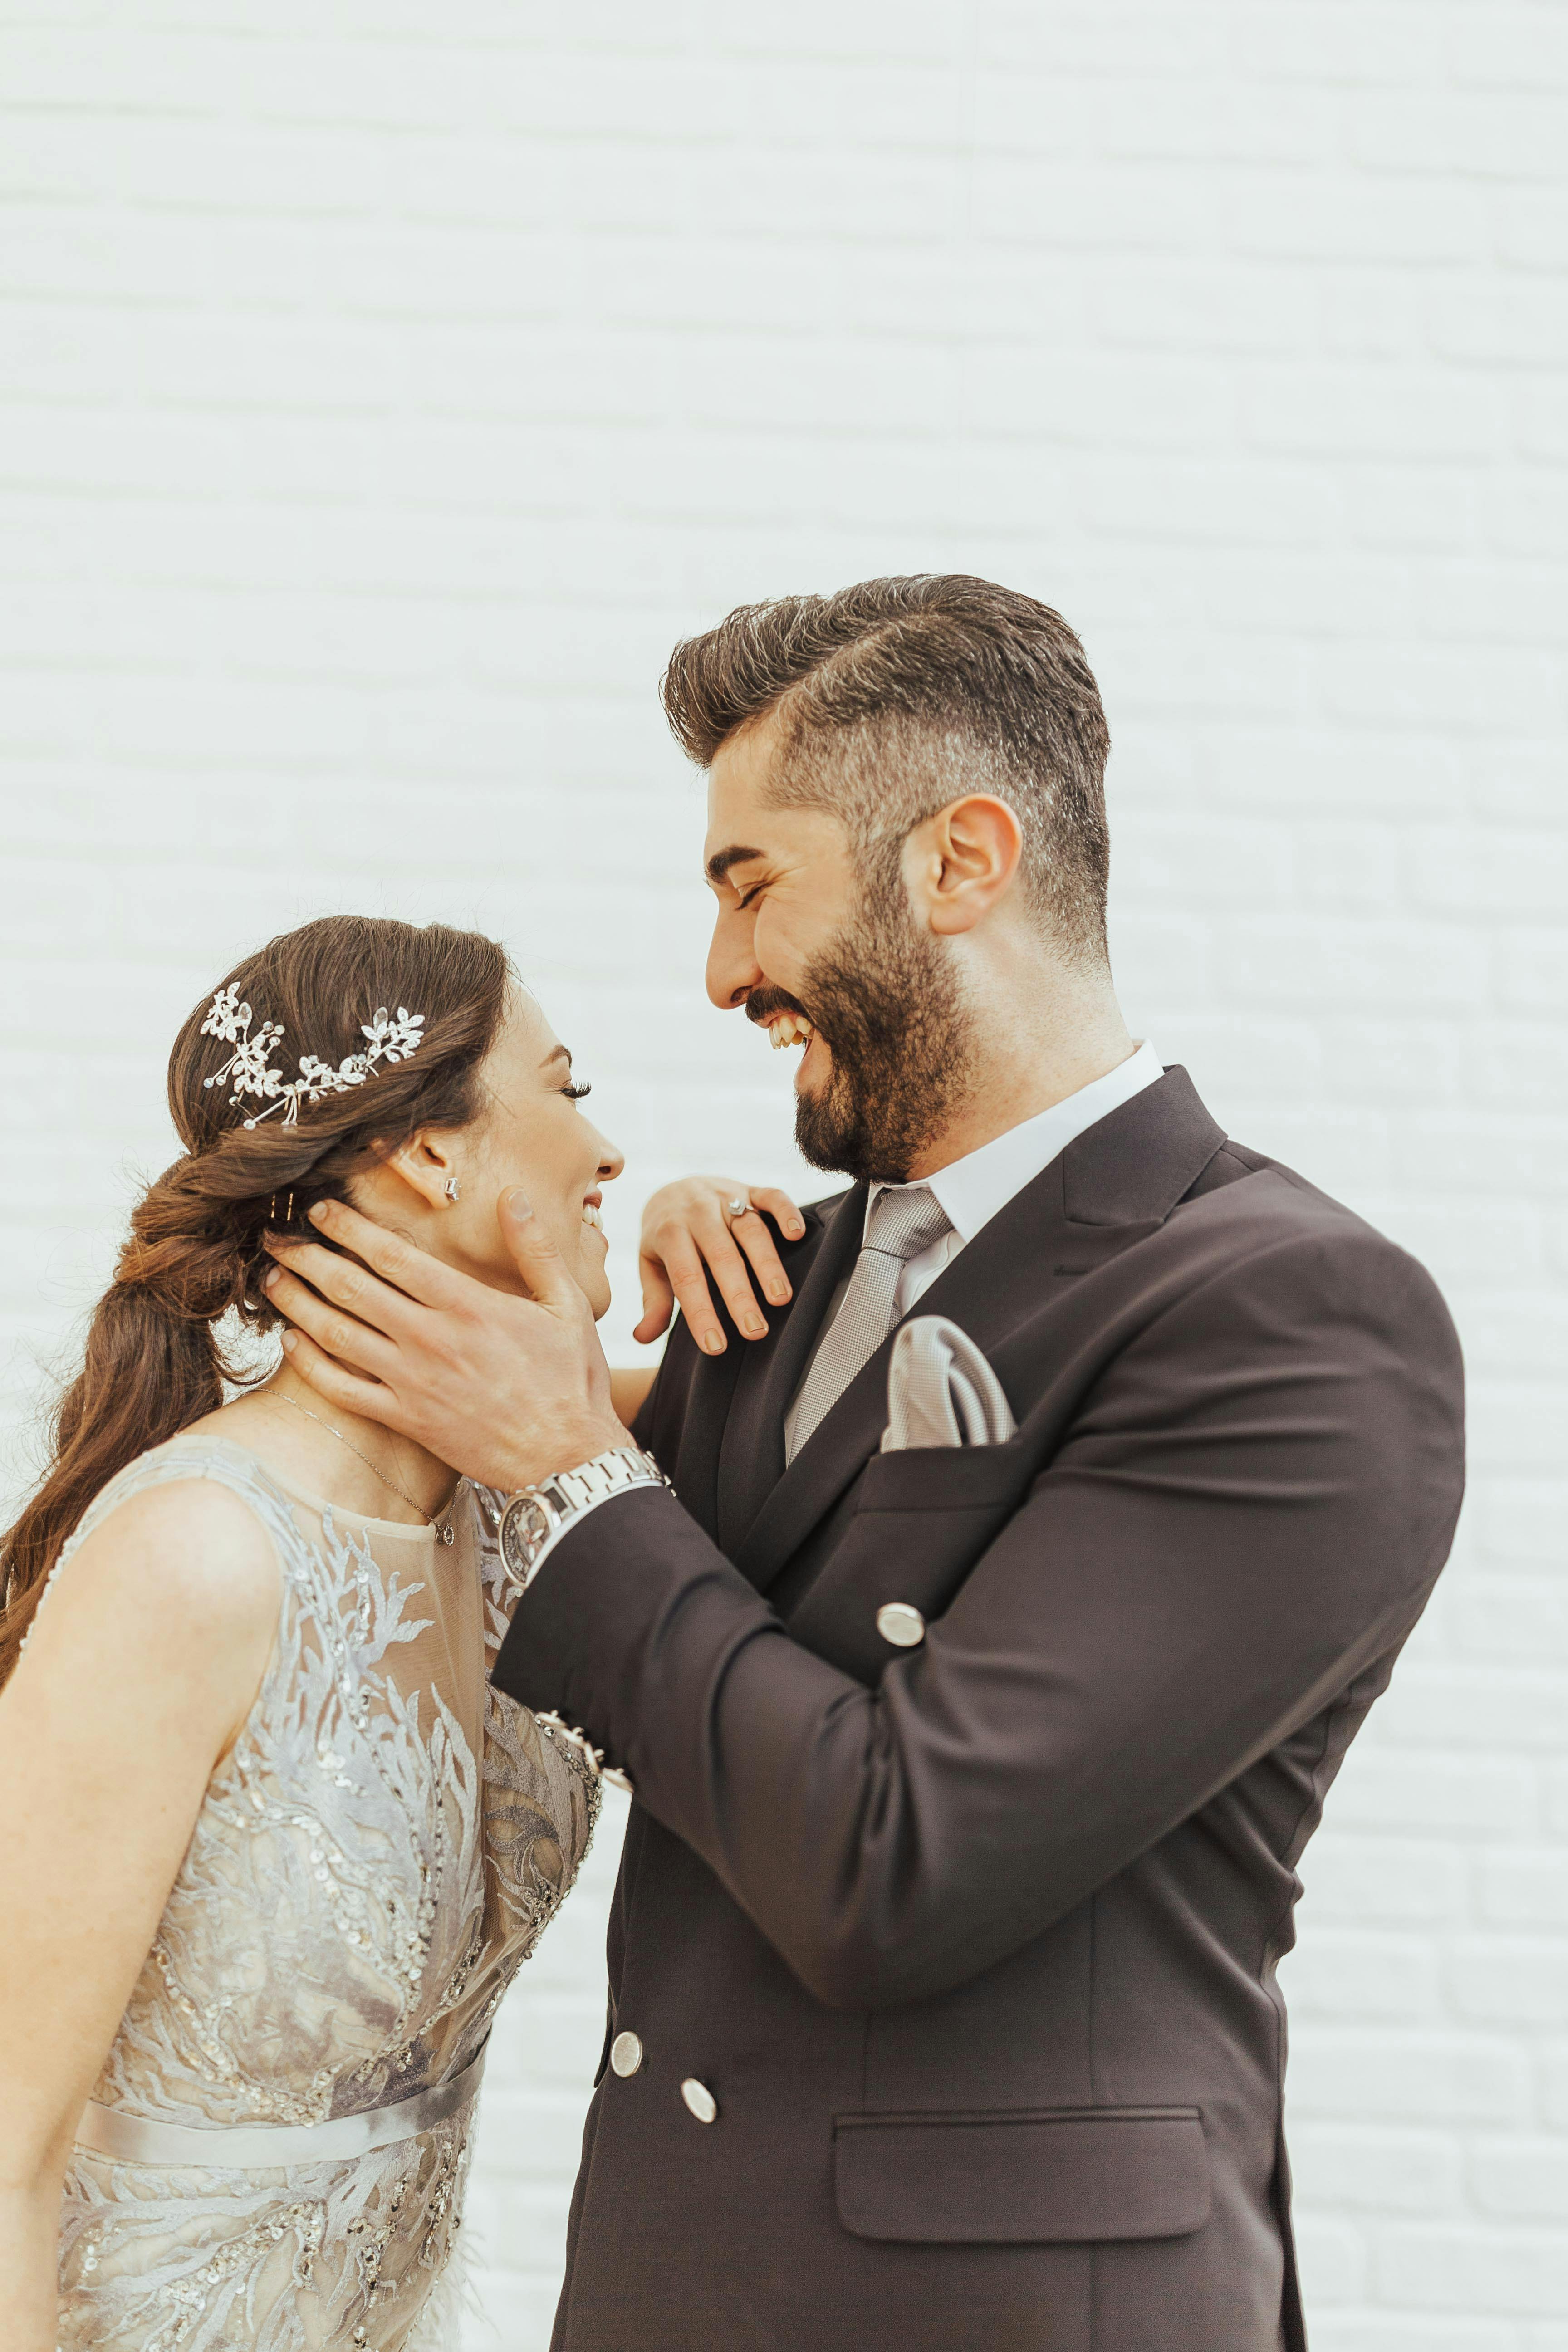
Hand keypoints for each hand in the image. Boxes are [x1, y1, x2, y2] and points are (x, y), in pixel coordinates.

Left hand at [262, 1192, 626, 1491]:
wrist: (566, 1459)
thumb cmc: (571, 1380)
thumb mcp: (568, 1305)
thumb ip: (535, 1248)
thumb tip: (514, 1195)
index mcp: (468, 1305)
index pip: (392, 1256)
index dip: (348, 1228)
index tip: (319, 1209)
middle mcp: (431, 1339)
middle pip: (351, 1288)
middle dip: (307, 1257)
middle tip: (274, 1236)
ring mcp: (413, 1382)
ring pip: (337, 1334)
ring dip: (298, 1303)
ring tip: (270, 1280)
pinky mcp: (406, 1420)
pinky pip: (344, 1390)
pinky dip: (311, 1365)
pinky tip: (290, 1343)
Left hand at [635, 1178, 805, 1354]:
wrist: (672, 1187)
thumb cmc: (665, 1237)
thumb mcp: (651, 1264)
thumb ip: (654, 1300)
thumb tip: (643, 1337)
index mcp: (669, 1232)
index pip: (686, 1277)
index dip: (700, 1313)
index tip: (715, 1346)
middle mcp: (698, 1212)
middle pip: (722, 1255)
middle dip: (739, 1295)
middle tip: (755, 1331)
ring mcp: (726, 1197)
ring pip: (750, 1229)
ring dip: (767, 1264)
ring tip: (780, 1298)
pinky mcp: (750, 1188)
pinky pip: (771, 1196)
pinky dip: (786, 1212)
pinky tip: (797, 1235)